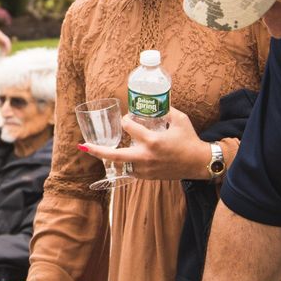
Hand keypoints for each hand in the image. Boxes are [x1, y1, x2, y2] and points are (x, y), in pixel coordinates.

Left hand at [0, 23, 11, 58]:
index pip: (7, 41)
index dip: (8, 47)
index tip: (6, 53)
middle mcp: (0, 35)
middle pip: (7, 42)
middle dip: (7, 49)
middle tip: (4, 56)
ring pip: (4, 43)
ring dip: (4, 49)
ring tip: (1, 55)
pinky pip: (1, 43)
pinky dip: (1, 47)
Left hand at [79, 107, 211, 180]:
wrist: (198, 163)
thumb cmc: (189, 140)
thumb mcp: (179, 119)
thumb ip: (165, 110)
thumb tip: (154, 103)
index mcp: (152, 141)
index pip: (128, 127)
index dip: (126, 119)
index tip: (129, 118)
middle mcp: (145, 157)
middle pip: (114, 155)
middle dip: (96, 151)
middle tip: (82, 146)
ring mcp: (145, 169)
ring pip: (121, 163)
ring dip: (112, 156)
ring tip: (99, 150)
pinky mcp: (148, 177)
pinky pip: (131, 170)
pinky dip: (126, 163)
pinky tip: (122, 158)